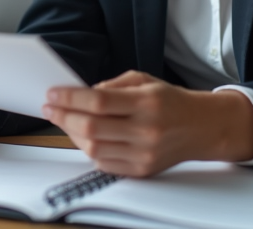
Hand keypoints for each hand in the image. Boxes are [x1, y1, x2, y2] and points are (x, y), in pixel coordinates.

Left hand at [41, 70, 252, 176]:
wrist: (202, 127)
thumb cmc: (171, 101)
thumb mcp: (144, 81)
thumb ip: (112, 86)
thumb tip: (81, 94)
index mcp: (147, 102)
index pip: (98, 102)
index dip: (70, 98)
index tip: (52, 94)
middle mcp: (146, 130)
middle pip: (92, 127)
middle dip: (64, 116)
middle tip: (50, 107)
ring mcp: (144, 153)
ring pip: (94, 148)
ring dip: (72, 134)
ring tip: (64, 121)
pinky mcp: (142, 170)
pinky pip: (104, 163)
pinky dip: (88, 150)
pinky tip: (83, 137)